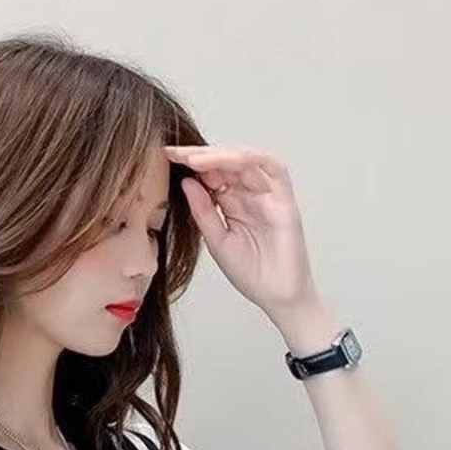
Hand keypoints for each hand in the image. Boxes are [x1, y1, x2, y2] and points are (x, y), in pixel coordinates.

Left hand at [165, 143, 318, 314]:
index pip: (211, 175)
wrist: (276, 297)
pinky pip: (272, 169)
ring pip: (246, 161)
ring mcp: (268, 195)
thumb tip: (186, 182)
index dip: (190, 165)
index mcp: (232, 204)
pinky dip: (250, 159)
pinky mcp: (285, 199)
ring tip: (193, 159)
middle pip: (226, 163)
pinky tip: (226, 160)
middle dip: (199, 155)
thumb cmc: (250, 273)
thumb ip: (203, 212)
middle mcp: (250, 194)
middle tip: (174, 153)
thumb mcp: (217, 240)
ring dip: (220, 156)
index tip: (165, 159)